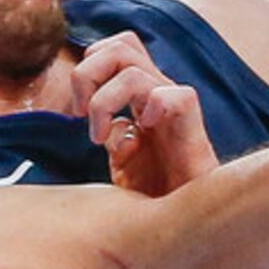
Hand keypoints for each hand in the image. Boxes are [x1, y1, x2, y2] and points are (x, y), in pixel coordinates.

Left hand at [71, 31, 219, 197]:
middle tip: (80, 115)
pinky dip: (153, 107)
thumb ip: (113, 134)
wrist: (185, 222)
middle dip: (87, 74)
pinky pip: (176, 97)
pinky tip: (143, 131)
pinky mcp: (192, 128)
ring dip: (104, 101)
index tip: (76, 110)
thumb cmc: (157, 194)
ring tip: (100, 136)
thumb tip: (102, 121)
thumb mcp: (124, 161)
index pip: (116, 48)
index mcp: (142, 95)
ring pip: (135, 71)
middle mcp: (158, 92)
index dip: (89, 66)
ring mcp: (174, 107)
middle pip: (122, 45)